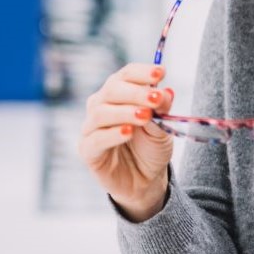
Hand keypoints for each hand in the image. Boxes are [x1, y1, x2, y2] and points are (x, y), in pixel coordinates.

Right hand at [79, 62, 175, 218]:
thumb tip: (166, 91)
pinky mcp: (87, 150)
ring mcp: (91, 127)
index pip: (126, 75)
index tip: (160, 73)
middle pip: (112, 89)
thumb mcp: (162, 128)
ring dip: (125, 112)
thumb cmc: (150, 148)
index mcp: (119, 93)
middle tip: (155, 98)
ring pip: (101, 112)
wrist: (145, 180)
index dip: (142, 72)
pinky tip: (128, 132)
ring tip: (145, 116)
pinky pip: (96, 139)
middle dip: (136, 92)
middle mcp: (101, 105)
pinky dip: (113, 134)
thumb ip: (161, 110)